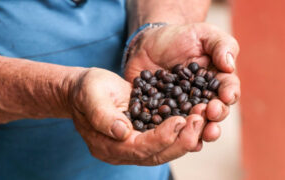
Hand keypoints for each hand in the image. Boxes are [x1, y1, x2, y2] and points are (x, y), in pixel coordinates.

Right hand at [71, 68, 205, 164]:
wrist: (85, 89)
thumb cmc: (86, 89)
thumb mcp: (91, 96)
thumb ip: (103, 115)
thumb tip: (122, 132)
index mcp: (107, 144)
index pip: (138, 148)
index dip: (161, 138)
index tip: (180, 121)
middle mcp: (122, 150)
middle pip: (156, 155)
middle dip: (181, 140)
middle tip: (199, 120)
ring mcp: (134, 144)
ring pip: (165, 150)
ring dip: (186, 137)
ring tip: (202, 119)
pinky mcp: (143, 134)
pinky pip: (165, 138)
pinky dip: (182, 132)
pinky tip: (195, 120)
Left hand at [124, 23, 239, 142]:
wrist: (149, 43)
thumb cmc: (179, 37)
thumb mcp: (203, 33)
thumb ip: (221, 45)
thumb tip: (230, 66)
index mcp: (216, 82)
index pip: (228, 90)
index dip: (229, 94)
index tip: (225, 96)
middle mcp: (201, 99)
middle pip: (213, 113)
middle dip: (214, 116)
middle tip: (210, 114)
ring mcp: (181, 108)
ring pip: (193, 124)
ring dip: (196, 130)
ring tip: (197, 132)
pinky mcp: (161, 113)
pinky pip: (167, 126)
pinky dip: (170, 133)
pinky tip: (171, 137)